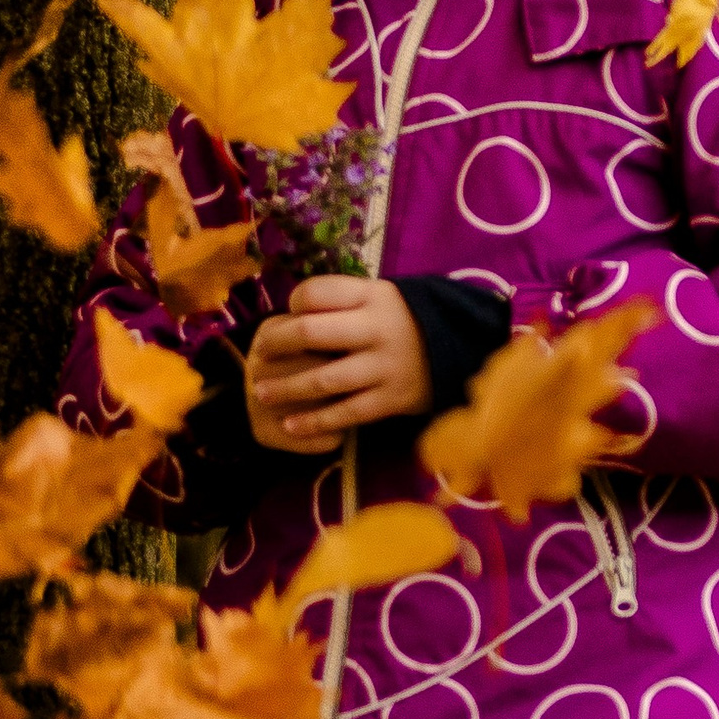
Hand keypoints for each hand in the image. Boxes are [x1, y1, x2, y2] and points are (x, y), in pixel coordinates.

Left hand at [247, 276, 430, 449]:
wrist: (459, 349)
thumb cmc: (403, 322)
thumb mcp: (379, 296)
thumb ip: (341, 300)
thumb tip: (290, 312)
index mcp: (371, 295)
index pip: (316, 292)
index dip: (292, 304)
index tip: (286, 316)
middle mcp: (376, 328)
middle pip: (311, 333)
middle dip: (277, 345)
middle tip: (259, 355)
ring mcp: (384, 366)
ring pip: (324, 379)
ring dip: (287, 388)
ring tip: (261, 394)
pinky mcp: (390, 399)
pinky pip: (346, 414)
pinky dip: (315, 422)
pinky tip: (290, 426)